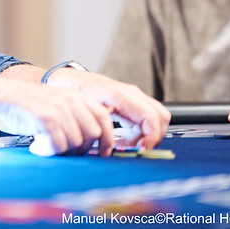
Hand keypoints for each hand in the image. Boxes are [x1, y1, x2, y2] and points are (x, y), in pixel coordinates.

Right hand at [0, 76, 115, 156]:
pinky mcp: (44, 116)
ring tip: (45, 146)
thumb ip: (76, 116)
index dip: (108, 139)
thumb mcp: (57, 104)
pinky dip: (48, 150)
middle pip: (92, 134)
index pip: (104, 119)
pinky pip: (57, 144)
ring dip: (61, 151)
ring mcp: (58, 107)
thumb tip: (95, 141)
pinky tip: (37, 146)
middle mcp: (70, 99)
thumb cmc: (28, 105)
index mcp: (76, 95)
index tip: (103, 153)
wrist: (1, 95)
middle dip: (81, 149)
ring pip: (75, 142)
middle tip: (64, 151)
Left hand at [46, 69, 169, 148]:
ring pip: (157, 118)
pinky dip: (141, 132)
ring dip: (147, 135)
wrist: (68, 81)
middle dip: (153, 137)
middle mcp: (131, 94)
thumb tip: (111, 146)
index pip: (151, 116)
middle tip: (135, 149)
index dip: (151, 136)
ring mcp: (133, 97)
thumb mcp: (84, 109)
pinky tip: (124, 139)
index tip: (140, 149)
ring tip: (127, 145)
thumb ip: (99, 125)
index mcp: (120, 95)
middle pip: (160, 117)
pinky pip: (147, 119)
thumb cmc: (74, 92)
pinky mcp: (131, 103)